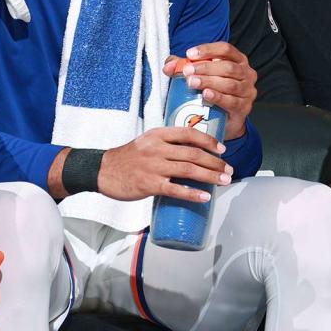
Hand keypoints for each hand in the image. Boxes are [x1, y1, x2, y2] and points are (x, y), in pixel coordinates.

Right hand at [96, 127, 232, 202]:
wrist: (102, 171)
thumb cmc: (128, 157)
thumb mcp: (148, 141)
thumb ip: (168, 142)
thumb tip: (195, 150)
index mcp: (158, 134)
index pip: (189, 133)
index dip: (208, 140)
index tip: (222, 149)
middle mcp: (157, 148)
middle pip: (193, 153)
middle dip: (215, 162)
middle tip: (228, 170)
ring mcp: (153, 166)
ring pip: (189, 170)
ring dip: (210, 176)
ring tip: (224, 181)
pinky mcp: (149, 185)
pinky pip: (175, 189)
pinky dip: (193, 193)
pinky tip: (204, 197)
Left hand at [163, 42, 256, 139]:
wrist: (225, 120)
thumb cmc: (214, 91)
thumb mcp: (200, 75)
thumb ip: (183, 67)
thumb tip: (169, 66)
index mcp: (238, 60)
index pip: (226, 49)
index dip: (208, 50)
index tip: (190, 54)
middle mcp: (246, 74)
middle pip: (228, 67)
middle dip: (205, 67)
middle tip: (187, 71)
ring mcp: (247, 91)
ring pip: (230, 84)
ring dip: (209, 82)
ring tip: (192, 83)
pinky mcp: (244, 108)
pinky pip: (231, 101)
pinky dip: (218, 97)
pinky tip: (206, 94)